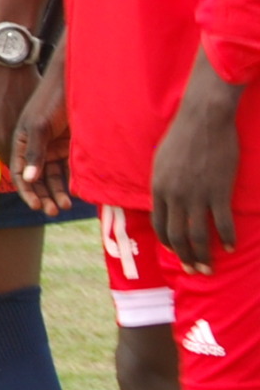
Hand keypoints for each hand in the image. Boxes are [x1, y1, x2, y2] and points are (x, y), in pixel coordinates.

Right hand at [12, 59, 70, 211]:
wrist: (72, 78)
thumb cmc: (49, 98)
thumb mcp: (39, 125)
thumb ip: (34, 153)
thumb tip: (27, 179)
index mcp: (20, 140)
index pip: (19, 171)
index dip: (26, 190)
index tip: (36, 205)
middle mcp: (34, 145)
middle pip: (36, 177)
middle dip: (44, 194)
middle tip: (54, 210)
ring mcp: (52, 145)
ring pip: (53, 174)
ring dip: (57, 190)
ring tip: (66, 205)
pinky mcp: (68, 143)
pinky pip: (68, 166)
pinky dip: (70, 179)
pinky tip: (76, 190)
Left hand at [151, 54, 243, 273]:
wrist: (203, 119)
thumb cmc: (182, 136)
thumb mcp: (162, 161)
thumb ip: (164, 184)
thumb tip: (167, 202)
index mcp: (158, 188)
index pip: (159, 224)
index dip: (167, 242)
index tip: (175, 252)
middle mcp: (174, 195)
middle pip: (177, 235)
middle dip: (185, 256)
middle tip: (194, 270)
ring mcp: (196, 195)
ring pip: (198, 234)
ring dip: (204, 255)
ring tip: (209, 268)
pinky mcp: (218, 191)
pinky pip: (223, 223)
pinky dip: (227, 238)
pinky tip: (231, 247)